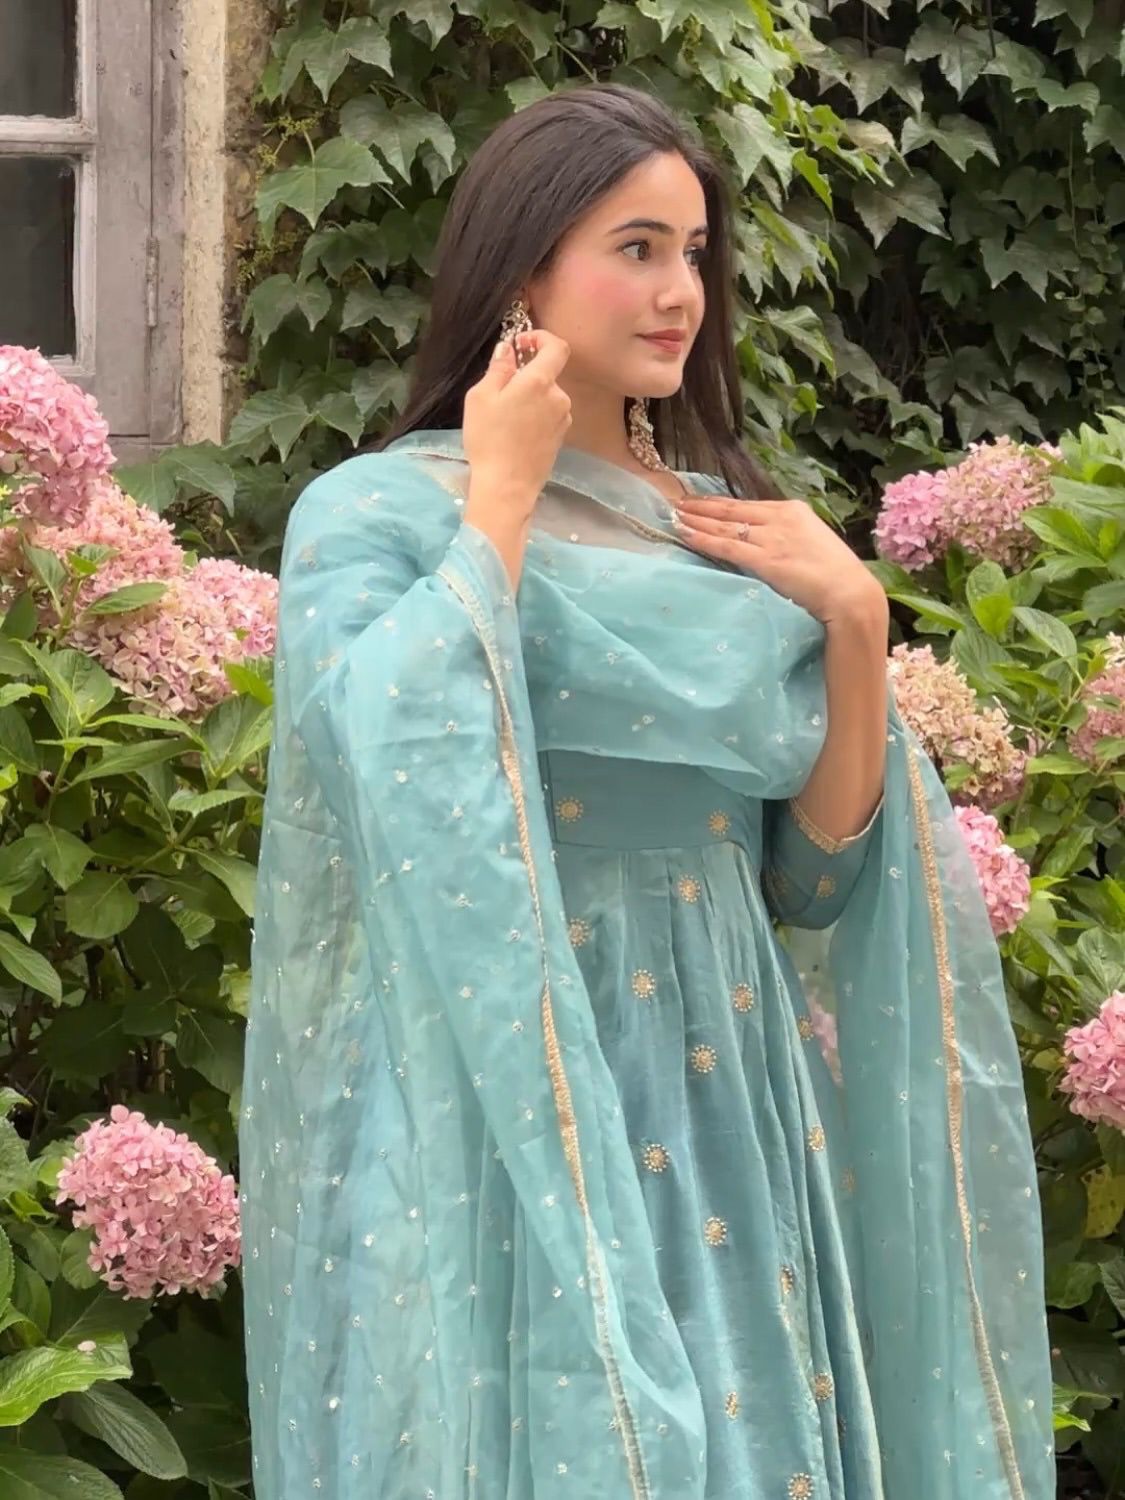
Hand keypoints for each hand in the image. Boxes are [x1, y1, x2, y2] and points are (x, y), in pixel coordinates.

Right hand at [462, 328, 571, 521]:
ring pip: (547, 396)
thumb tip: (508, 349)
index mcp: (540, 381)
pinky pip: (549, 415)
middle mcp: (559, 397)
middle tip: (500, 390)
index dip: (541, 338)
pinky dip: (535, 414)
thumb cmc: (489, 439)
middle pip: (548, 374)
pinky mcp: (561, 437)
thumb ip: (499, 368)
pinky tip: (516, 432)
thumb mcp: (481, 397)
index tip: (522, 344)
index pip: (556, 346)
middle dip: (527, 374)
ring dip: (530, 397)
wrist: (506, 486)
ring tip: (505, 416)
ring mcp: (563, 419)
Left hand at [673, 495, 887, 625]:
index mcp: (793, 511)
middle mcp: (780, 518)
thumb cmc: (836, 576)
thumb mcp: (812, 544)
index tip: (701, 501)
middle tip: (678, 502)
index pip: (748, 505)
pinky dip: (703, 538)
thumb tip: (769, 543)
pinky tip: (685, 533)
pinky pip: (726, 545)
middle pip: (732, 510)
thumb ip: (789, 538)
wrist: (850, 594)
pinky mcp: (765, 559)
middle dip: (702, 506)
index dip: (721, 503)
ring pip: (724, 525)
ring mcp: (771, 538)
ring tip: (674, 515)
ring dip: (696, 520)